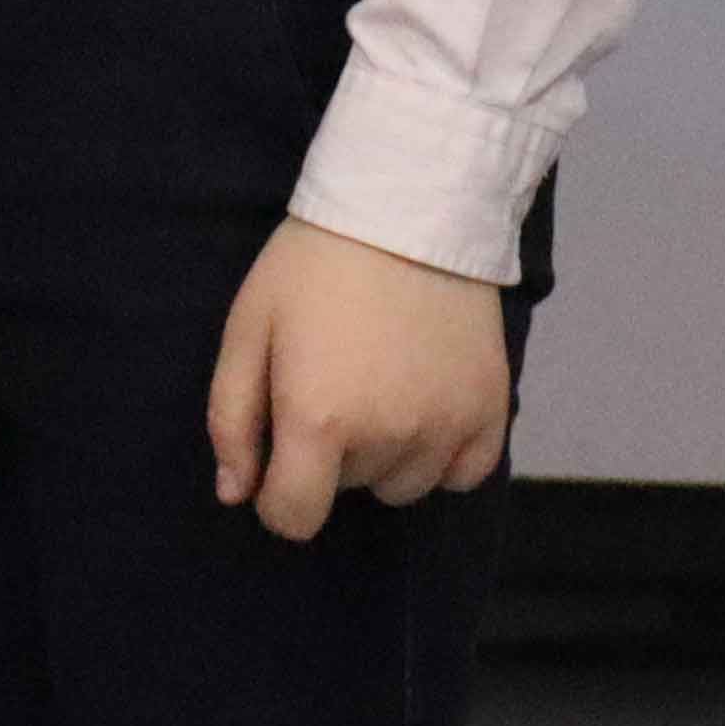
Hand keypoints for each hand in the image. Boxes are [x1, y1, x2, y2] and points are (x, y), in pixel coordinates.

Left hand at [205, 217, 510, 543]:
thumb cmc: (313, 265)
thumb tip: (236, 494)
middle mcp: (389, 437)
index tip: (280, 453)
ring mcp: (447, 427)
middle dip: (331, 453)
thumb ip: (232, 420)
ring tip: (380, 383)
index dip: (275, 495)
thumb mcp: (249, 328)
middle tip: (334, 377)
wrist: (407, 206)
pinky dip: (443, 454)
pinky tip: (426, 402)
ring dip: (386, 455)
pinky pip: (464, 474)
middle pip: (348, 490)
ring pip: (404, 486)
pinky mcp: (492, 411)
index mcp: (319, 420)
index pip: (293, 519)